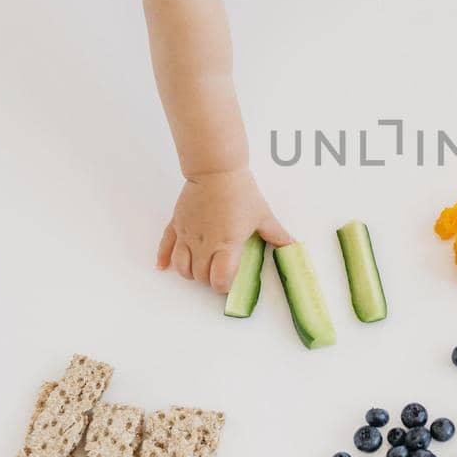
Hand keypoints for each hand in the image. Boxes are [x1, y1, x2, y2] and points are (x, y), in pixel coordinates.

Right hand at [155, 170, 291, 293]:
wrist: (216, 170)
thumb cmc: (240, 192)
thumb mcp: (263, 215)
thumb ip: (276, 235)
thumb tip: (293, 246)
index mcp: (226, 244)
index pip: (219, 279)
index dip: (223, 286)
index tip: (229, 282)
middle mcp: (203, 243)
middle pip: (200, 275)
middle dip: (209, 279)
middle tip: (219, 273)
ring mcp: (187, 235)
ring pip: (182, 266)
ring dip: (190, 272)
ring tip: (200, 268)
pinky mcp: (177, 224)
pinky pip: (165, 246)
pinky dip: (164, 258)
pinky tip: (163, 266)